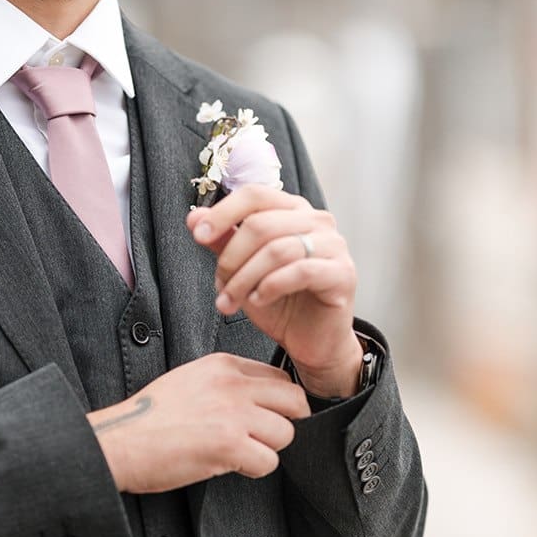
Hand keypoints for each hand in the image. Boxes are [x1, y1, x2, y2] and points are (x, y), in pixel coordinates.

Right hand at [87, 353, 310, 492]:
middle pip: (294, 401)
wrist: (120, 442)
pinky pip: (269, 461)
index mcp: (222, 366)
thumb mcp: (188, 381)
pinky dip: (253, 469)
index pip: (279, 378)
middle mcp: (232, 384)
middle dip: (284, 423)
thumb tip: (258, 400)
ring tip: (238, 452)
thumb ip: (224, 383)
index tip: (267, 416)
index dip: (278, 402)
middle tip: (264, 438)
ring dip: (267, 449)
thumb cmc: (148, 419)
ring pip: (285, 434)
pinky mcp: (231, 444)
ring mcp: (233, 413)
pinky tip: (229, 465)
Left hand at [186, 184, 360, 392]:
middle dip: (231, 258)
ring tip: (230, 301)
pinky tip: (258, 300)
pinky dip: (270, 287)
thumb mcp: (242, 269)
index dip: (222, 212)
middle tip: (219, 286)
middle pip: (261, 224)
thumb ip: (222, 241)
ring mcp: (334, 246)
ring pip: (277, 250)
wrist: (312, 342)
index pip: (254, 195)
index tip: (198, 234)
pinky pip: (300, 272)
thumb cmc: (280, 302)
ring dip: (244, 279)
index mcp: (292, 210)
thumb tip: (193, 217)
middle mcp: (317, 221)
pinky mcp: (343, 274)